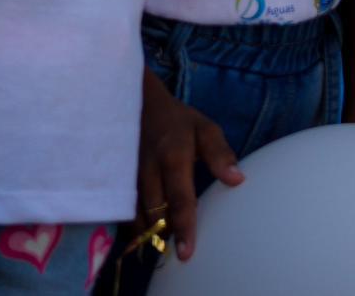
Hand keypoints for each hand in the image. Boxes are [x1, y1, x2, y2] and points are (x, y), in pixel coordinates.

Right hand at [135, 69, 242, 262]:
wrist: (138, 102)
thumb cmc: (178, 120)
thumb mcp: (205, 128)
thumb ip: (220, 154)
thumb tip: (237, 180)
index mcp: (174, 155)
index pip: (180, 199)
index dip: (184, 227)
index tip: (186, 252)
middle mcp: (148, 168)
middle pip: (155, 212)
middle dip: (164, 235)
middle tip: (175, 249)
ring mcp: (128, 174)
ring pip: (135, 215)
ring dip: (148, 231)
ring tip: (161, 239)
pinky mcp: (116, 179)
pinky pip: (122, 209)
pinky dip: (133, 222)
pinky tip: (144, 227)